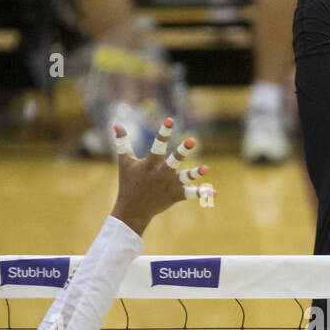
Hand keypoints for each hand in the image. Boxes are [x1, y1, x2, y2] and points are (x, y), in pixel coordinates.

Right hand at [109, 118, 214, 236]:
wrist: (133, 209)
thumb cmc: (128, 183)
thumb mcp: (124, 162)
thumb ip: (122, 142)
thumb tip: (116, 124)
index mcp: (151, 164)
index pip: (158, 145)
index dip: (164, 132)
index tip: (170, 121)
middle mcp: (162, 173)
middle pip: (174, 160)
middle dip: (183, 150)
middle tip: (192, 141)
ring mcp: (170, 185)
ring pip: (185, 177)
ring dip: (195, 173)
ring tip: (205, 169)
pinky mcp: (176, 195)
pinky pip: (191, 194)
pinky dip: (202, 193)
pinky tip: (214, 192)